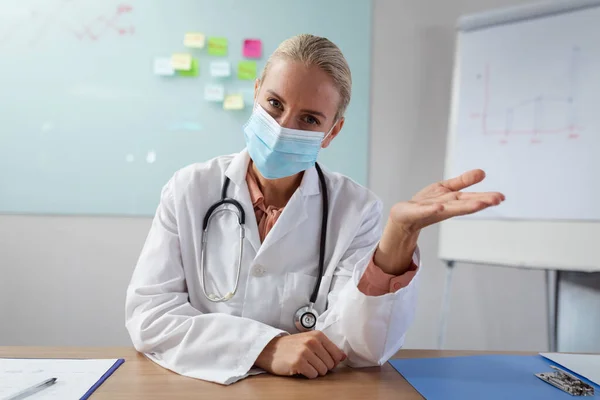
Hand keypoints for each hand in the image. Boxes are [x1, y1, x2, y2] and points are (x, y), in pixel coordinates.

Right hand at [254, 331, 345, 378]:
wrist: (270, 350)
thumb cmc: (291, 346)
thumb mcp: (309, 340)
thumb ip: (327, 347)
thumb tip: (343, 356)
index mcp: (317, 335)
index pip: (336, 353)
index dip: (331, 360)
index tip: (322, 359)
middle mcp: (312, 342)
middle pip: (330, 364)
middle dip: (322, 366)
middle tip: (310, 361)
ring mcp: (305, 352)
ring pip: (323, 371)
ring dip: (314, 371)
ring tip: (304, 364)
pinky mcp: (298, 362)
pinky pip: (313, 375)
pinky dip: (308, 374)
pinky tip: (300, 368)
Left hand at [374, 169, 503, 274]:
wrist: (404, 216)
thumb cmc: (426, 203)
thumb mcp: (446, 189)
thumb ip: (463, 182)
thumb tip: (482, 172)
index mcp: (452, 201)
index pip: (471, 198)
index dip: (485, 198)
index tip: (501, 197)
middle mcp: (445, 207)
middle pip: (464, 204)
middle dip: (479, 202)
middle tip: (496, 200)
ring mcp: (431, 210)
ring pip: (449, 209)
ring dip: (463, 207)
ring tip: (479, 204)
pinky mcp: (417, 211)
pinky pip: (425, 211)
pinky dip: (432, 210)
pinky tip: (439, 207)